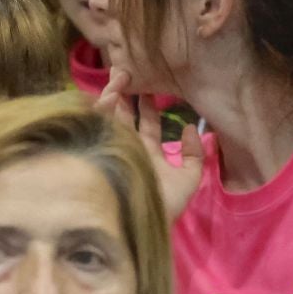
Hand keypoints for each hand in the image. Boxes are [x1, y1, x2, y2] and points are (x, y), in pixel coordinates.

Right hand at [96, 67, 203, 220]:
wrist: (144, 220)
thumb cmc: (166, 203)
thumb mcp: (190, 177)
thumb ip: (195, 154)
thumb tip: (189, 128)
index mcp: (147, 154)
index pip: (146, 125)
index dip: (147, 107)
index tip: (148, 89)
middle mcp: (128, 148)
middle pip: (123, 116)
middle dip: (123, 94)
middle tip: (125, 72)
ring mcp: (112, 147)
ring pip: (108, 116)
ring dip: (112, 95)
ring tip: (118, 77)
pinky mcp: (100, 148)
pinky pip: (96, 123)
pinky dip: (101, 108)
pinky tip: (110, 95)